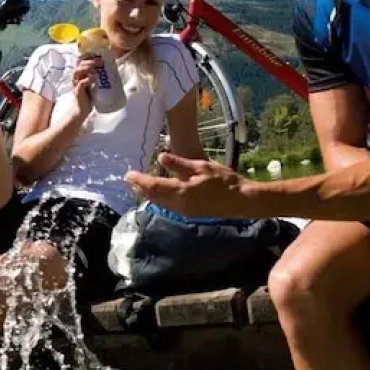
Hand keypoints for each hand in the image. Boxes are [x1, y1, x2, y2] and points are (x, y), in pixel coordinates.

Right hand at [70, 54, 102, 117]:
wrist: (83, 109)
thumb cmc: (90, 95)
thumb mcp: (94, 82)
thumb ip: (99, 75)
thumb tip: (113, 68)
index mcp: (80, 73)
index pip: (80, 60)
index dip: (87, 55)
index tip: (97, 54)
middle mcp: (76, 77)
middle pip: (79, 64)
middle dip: (90, 61)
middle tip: (100, 62)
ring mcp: (76, 84)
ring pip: (77, 71)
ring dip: (87, 67)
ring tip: (96, 68)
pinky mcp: (78, 91)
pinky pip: (81, 83)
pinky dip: (87, 79)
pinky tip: (93, 79)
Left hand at [125, 152, 253, 218]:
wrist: (241, 201)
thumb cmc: (224, 181)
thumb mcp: (202, 167)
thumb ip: (180, 164)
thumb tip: (161, 156)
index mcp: (182, 191)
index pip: (154, 186)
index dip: (140, 180)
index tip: (128, 174)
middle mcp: (179, 204)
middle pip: (154, 197)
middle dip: (140, 188)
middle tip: (129, 180)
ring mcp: (184, 211)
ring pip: (160, 203)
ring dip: (148, 194)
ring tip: (139, 186)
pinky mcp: (190, 213)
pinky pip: (168, 206)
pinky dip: (158, 199)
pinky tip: (157, 194)